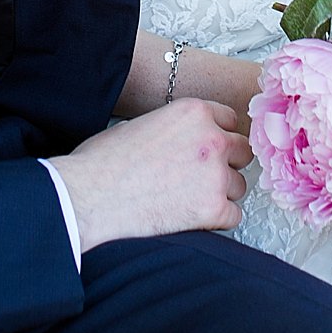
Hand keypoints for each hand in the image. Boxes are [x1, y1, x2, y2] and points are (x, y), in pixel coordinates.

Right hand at [48, 99, 253, 250]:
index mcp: (192, 112)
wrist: (89, 196)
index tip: (208, 150)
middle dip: (225, 164)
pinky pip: (233, 216)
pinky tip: (192, 219)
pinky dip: (216, 221)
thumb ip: (172, 128)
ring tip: (189, 199)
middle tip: (200, 177)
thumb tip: (176, 141)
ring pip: (239, 186)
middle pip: (242, 152)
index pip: (230, 120)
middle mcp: (211, 139)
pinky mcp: (212, 209)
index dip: (218, 136)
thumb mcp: (140, 123)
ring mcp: (214, 175)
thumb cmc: (103, 162)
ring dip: (220, 193)